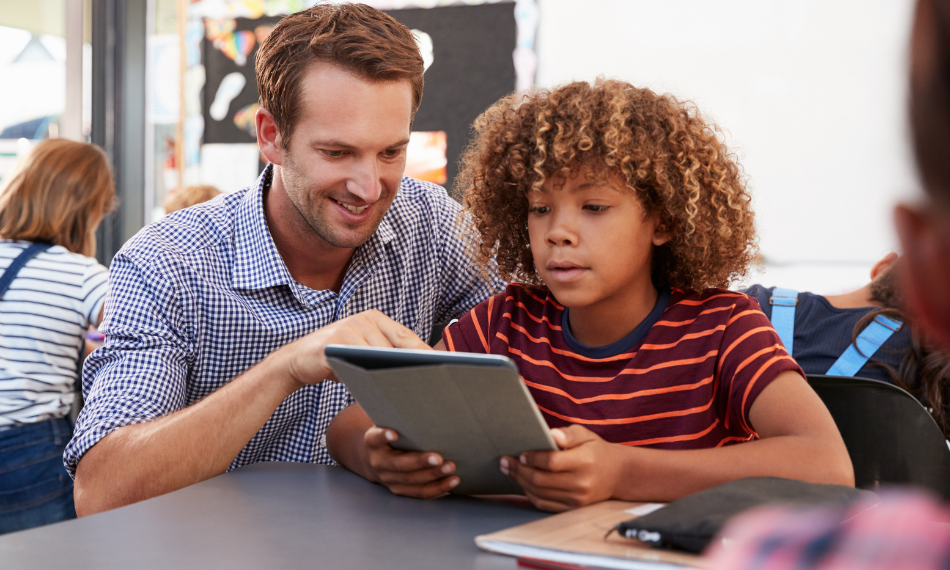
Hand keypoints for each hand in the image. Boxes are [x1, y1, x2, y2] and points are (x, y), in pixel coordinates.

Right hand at [278, 309, 429, 388]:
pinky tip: (384, 390)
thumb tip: (419, 367)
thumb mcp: (362, 351)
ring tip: (415, 389)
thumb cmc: (336, 359)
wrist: (298, 360)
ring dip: (397, 372)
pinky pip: (360, 361)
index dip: (425, 351)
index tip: (444, 366)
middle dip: (416, 362)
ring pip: (380, 354)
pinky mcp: (335, 343)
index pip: (406, 335)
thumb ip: (384, 353)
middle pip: (397, 344)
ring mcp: (348, 328)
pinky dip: (373, 376)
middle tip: (436, 379)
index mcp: (374, 318)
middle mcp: (363, 318)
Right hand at [364, 427, 458, 497]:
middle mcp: (379, 463)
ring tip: (451, 468)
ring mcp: (389, 480)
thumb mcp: (388, 423)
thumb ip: (401, 418)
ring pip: (412, 481)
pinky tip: (453, 481)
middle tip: (438, 457)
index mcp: (373, 442)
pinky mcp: (401, 490)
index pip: (376, 438)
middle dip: (420, 462)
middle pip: (399, 464)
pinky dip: (438, 488)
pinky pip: (421, 492)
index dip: (383, 436)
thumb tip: (426, 396)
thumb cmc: (390, 435)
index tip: (394, 433)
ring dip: (433, 476)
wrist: (374, 459)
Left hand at [500, 425, 621, 511]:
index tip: (520, 454)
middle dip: (518, 470)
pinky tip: (522, 483)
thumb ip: (568, 434)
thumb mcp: (586, 435)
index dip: (533, 458)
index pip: (552, 462)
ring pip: (540, 493)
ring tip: (509, 470)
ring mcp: (576, 499)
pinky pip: (545, 504)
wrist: (617, 475)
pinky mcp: (572, 509)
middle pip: (541, 479)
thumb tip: (550, 433)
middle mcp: (580, 483)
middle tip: (505, 461)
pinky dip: (530, 494)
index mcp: (584, 462)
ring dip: (520, 482)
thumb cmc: (595, 450)